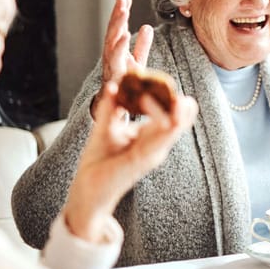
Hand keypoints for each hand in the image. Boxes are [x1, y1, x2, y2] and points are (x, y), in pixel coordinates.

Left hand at [62, 81, 197, 242]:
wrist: (87, 188)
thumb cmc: (99, 161)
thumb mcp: (105, 128)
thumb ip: (112, 107)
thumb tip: (114, 84)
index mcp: (150, 137)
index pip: (171, 115)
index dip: (170, 98)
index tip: (158, 79)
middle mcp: (156, 146)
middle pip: (180, 121)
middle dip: (182, 105)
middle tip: (172, 85)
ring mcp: (152, 154)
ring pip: (174, 127)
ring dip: (172, 110)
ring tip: (171, 94)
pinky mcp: (142, 160)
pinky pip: (158, 139)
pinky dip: (158, 121)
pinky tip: (153, 105)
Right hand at [92, 0, 153, 116]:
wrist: (115, 106)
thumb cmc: (125, 82)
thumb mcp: (136, 62)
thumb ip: (141, 46)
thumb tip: (147, 27)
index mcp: (116, 50)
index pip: (118, 28)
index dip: (121, 12)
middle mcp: (111, 55)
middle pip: (113, 32)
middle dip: (117, 15)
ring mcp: (111, 65)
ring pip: (111, 43)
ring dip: (116, 26)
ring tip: (123, 12)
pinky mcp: (113, 75)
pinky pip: (115, 60)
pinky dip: (119, 47)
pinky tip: (124, 36)